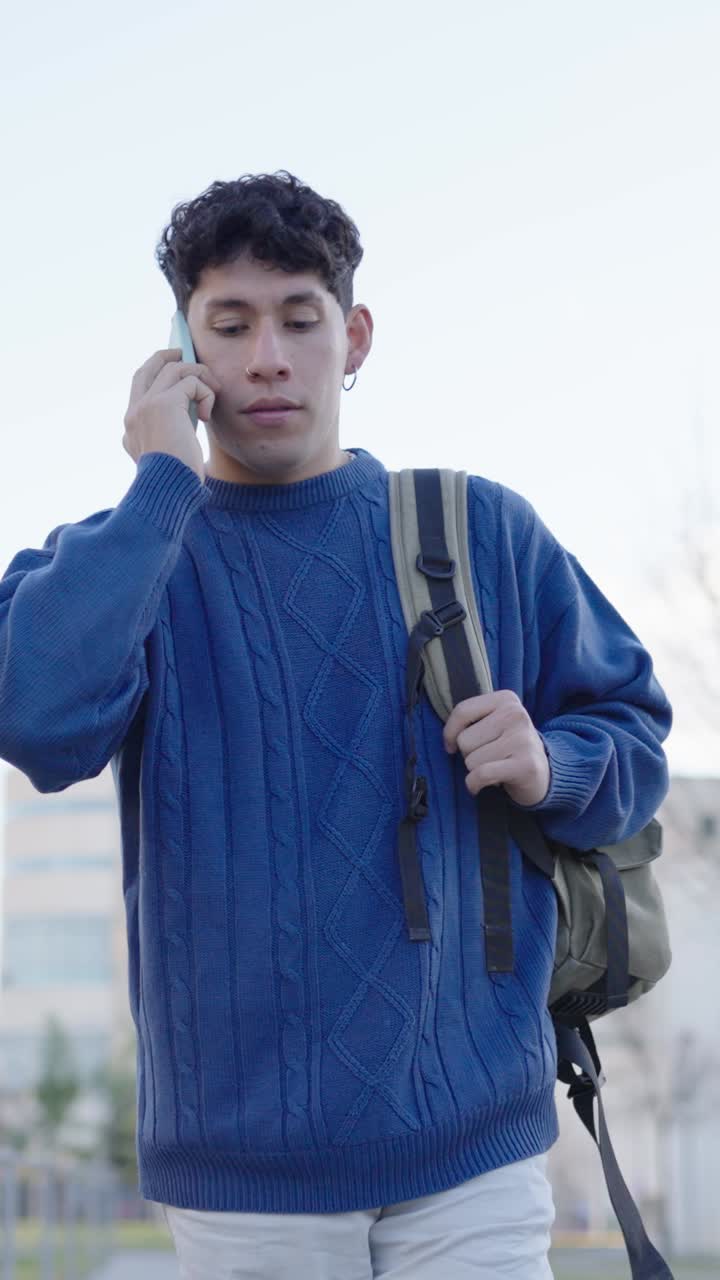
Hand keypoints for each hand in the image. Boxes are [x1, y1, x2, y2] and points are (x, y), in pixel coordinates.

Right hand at [123, 348, 221, 482]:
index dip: (156, 371)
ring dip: (199, 374)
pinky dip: (206, 393)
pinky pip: (191, 381)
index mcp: (132, 427)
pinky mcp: (164, 404)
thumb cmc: (174, 483)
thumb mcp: (168, 456)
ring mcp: (146, 406)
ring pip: (174, 369)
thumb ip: (171, 434)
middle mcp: (134, 413)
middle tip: (185, 352)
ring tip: (213, 390)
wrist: (166, 492)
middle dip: (167, 356)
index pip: (139, 387)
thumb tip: (193, 417)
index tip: (174, 369)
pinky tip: (209, 415)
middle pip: (148, 368)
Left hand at [443, 690, 549, 806]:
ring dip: (477, 770)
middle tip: (490, 756)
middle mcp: (516, 715)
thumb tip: (448, 740)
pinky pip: (481, 775)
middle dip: (470, 754)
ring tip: (496, 766)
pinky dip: (474, 785)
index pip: (463, 711)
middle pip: (464, 740)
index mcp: (506, 699)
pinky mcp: (525, 765)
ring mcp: (523, 739)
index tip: (452, 745)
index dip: (450, 733)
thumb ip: (470, 720)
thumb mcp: (494, 723)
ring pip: (471, 761)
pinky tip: (483, 785)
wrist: (545, 773)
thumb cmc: (509, 747)